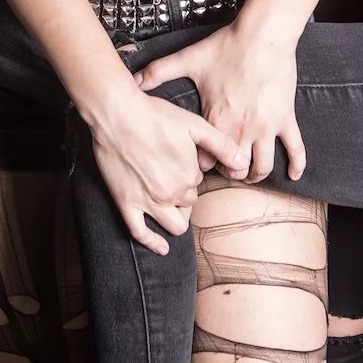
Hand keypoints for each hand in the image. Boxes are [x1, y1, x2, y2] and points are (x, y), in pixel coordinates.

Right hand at [89, 85, 245, 255]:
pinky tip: (162, 248)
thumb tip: (244, 164)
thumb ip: (222, 145)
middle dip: (184, 193)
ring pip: (173, 225)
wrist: (117, 114)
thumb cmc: (156, 116)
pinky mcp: (126, 204)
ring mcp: (147, 202)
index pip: (197, 184)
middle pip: (187, 203)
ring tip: (171, 205)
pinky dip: (152, 242)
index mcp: (189, 176)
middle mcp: (171, 194)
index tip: (180, 159)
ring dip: (176, 217)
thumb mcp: (195, 125)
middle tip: (171, 173)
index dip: (190, 172)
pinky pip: (140, 232)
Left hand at [135, 17, 305, 183]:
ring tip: (250, 173)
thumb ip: (159, 72)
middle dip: (228, 174)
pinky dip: (296, 165)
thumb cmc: (227, 47)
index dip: (201, 164)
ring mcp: (266, 128)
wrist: (262, 35)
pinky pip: (295, 149)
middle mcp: (241, 131)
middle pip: (234, 172)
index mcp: (216, 122)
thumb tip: (134, 79)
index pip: (205, 162)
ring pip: (262, 168)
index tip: (199, 160)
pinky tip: (294, 176)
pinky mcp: (285, 120)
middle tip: (225, 169)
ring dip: (255, 175)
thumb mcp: (188, 60)